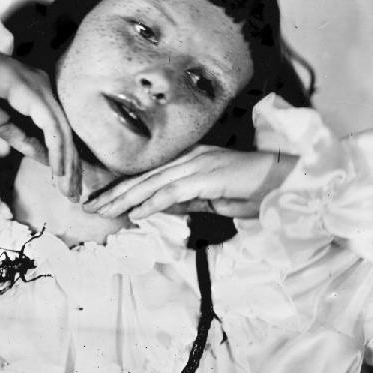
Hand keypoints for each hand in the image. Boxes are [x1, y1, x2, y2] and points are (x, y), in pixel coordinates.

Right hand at [0, 36, 80, 199]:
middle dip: (72, 167)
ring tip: (68, 189)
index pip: (60, 131)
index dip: (66, 160)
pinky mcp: (36, 94)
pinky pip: (52, 128)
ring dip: (67, 164)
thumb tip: (46, 159)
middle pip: (67, 133)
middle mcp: (46, 90)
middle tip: (74, 196)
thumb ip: (24, 139)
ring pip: (63, 133)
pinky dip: (57, 152)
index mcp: (38, 94)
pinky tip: (58, 171)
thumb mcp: (1, 124)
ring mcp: (42, 89)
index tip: (69, 186)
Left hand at [82, 144, 296, 219]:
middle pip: (142, 177)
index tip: (100, 200)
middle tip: (88, 206)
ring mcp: (197, 166)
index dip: (122, 187)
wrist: (284, 183)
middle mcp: (189, 158)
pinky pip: (172, 193)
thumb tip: (161, 207)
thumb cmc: (253, 190)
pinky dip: (151, 203)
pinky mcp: (206, 177)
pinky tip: (133, 214)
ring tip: (101, 211)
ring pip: (151, 184)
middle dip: (113, 193)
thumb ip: (188, 200)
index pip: (148, 174)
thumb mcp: (213, 198)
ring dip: (123, 199)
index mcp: (189, 159)